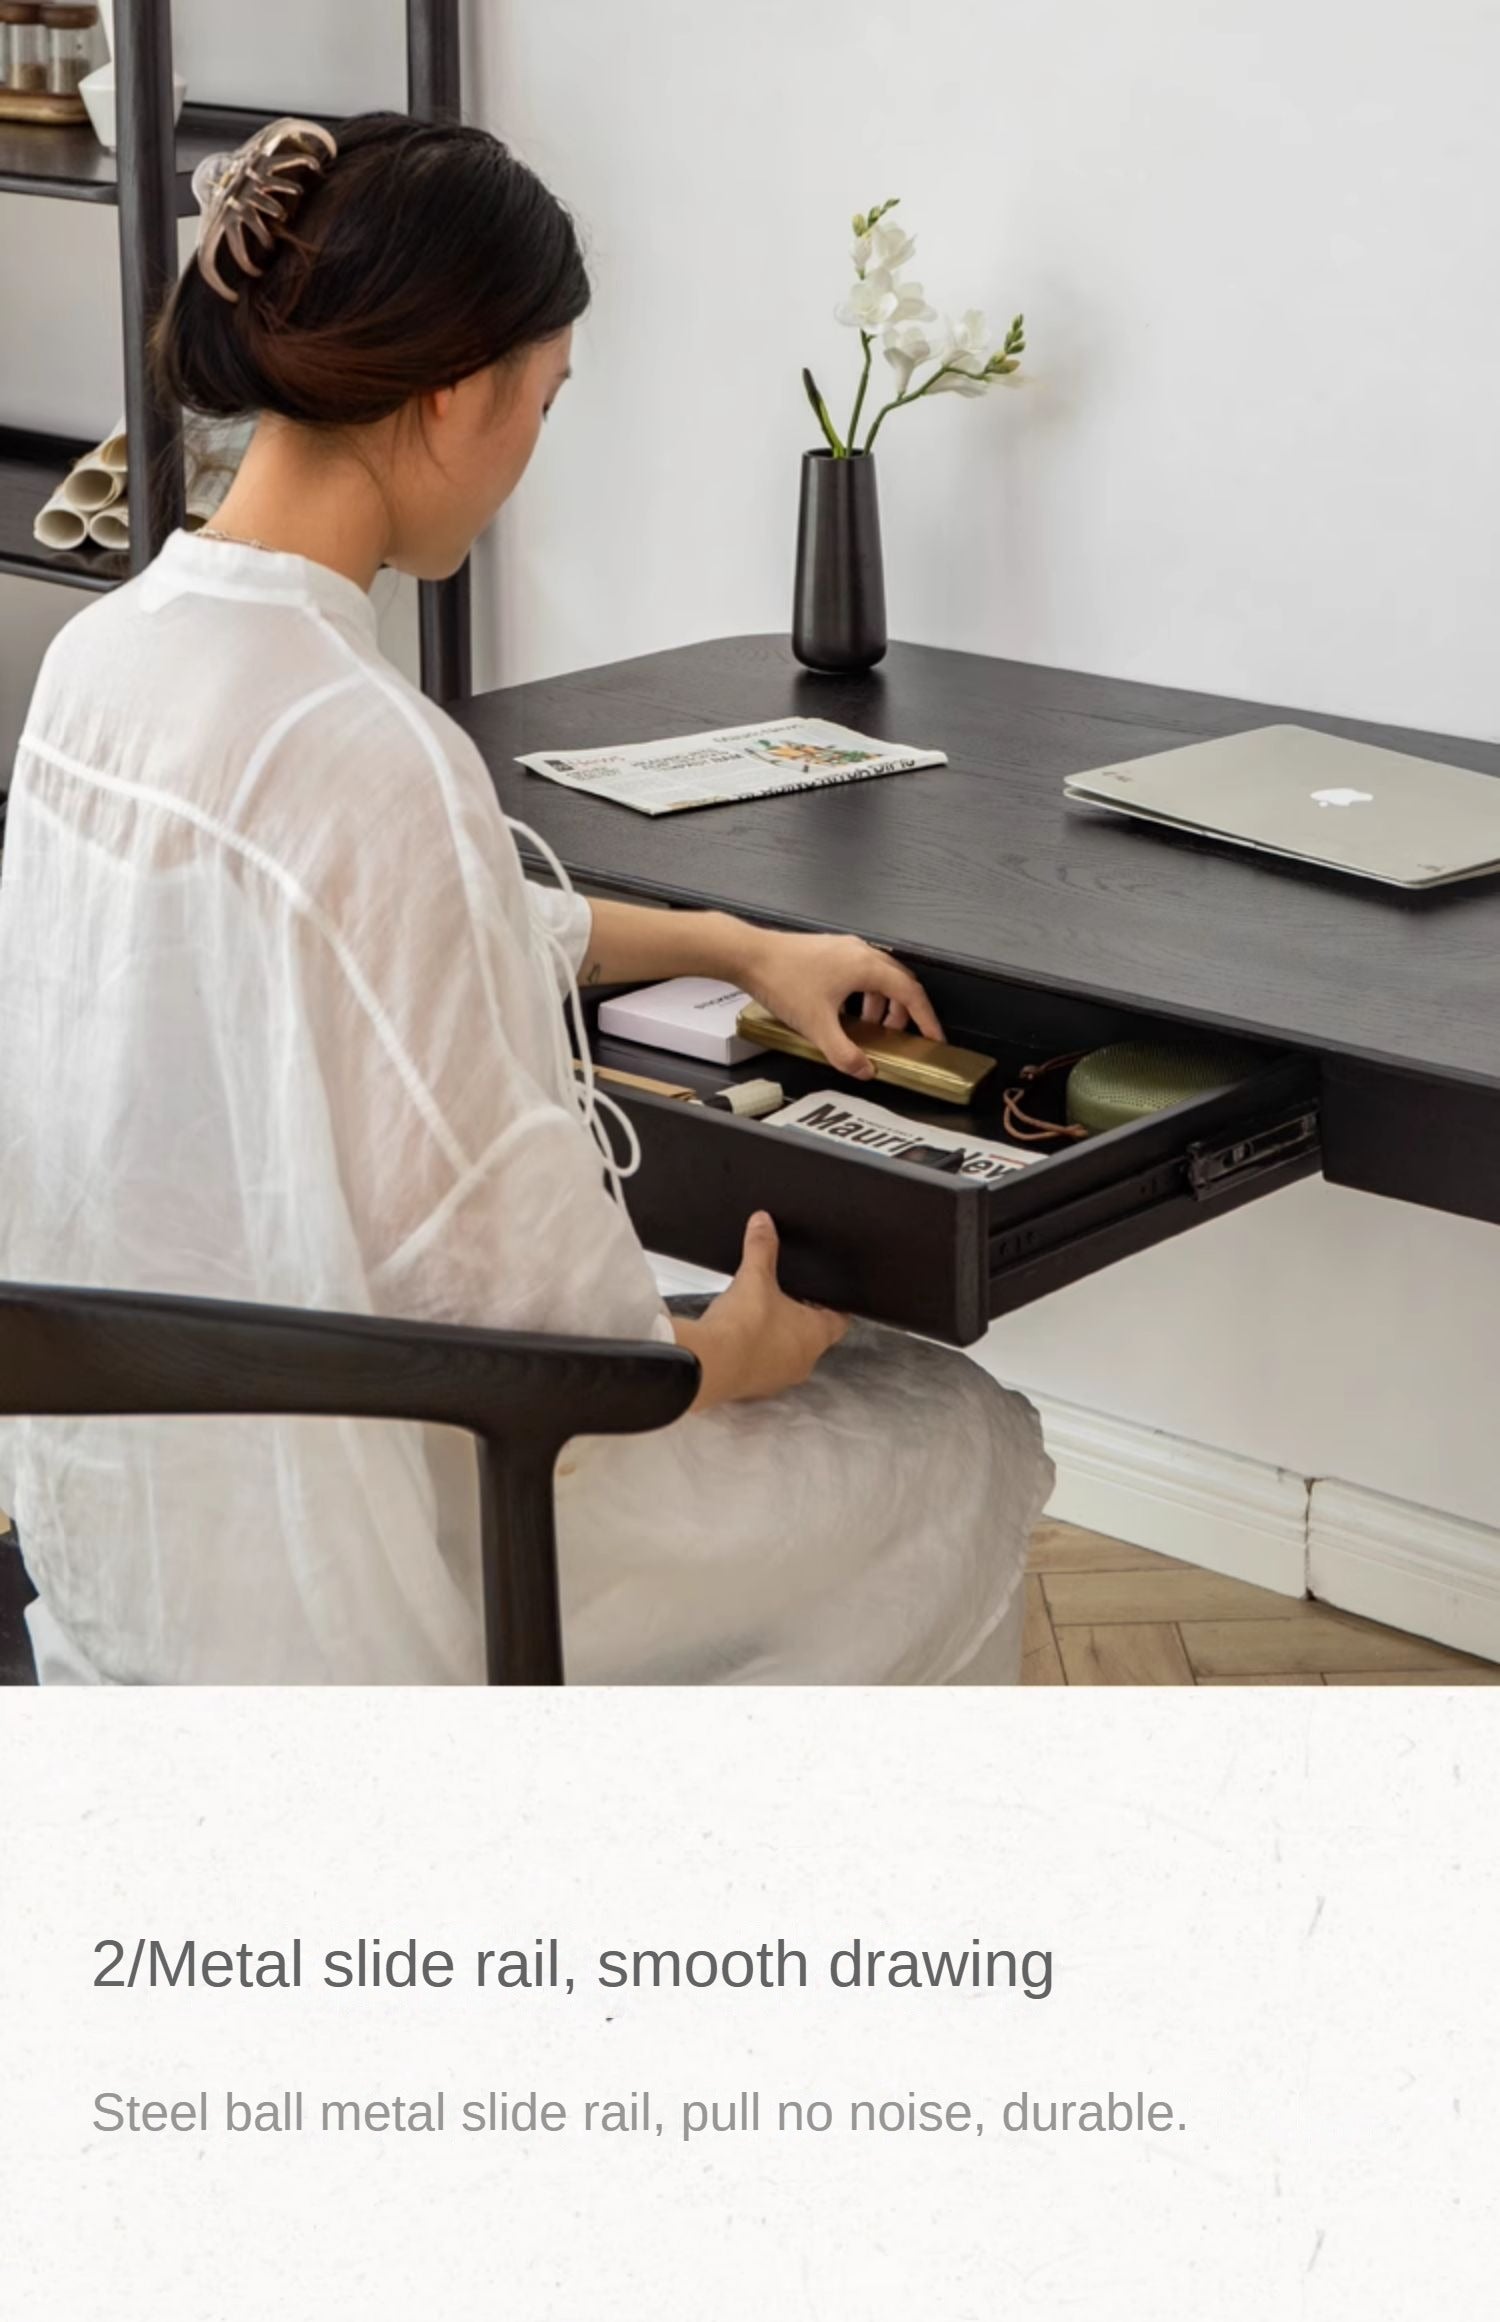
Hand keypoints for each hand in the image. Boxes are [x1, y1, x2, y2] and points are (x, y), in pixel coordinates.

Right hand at [674, 1213, 847, 1408]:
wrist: (709, 1364)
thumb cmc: (744, 1324)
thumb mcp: (755, 1277)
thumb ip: (762, 1247)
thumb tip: (763, 1220)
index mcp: (816, 1335)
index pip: (839, 1320)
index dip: (832, 1304)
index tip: (823, 1293)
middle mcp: (804, 1362)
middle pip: (813, 1337)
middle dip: (801, 1319)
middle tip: (787, 1298)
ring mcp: (779, 1379)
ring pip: (788, 1355)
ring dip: (777, 1340)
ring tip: (760, 1317)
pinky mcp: (753, 1389)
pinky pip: (762, 1369)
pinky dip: (755, 1355)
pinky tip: (739, 1340)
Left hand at [733, 927, 944, 1080]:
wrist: (750, 955)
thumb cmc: (781, 978)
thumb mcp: (817, 1026)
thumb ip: (844, 1053)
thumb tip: (863, 1069)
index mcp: (867, 966)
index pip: (912, 993)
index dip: (927, 1018)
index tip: (934, 1035)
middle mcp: (860, 952)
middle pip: (899, 982)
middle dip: (904, 1012)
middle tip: (900, 1035)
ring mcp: (844, 948)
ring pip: (878, 976)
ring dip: (881, 1003)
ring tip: (869, 1026)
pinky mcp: (829, 950)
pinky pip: (859, 972)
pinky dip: (862, 993)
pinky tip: (845, 1011)